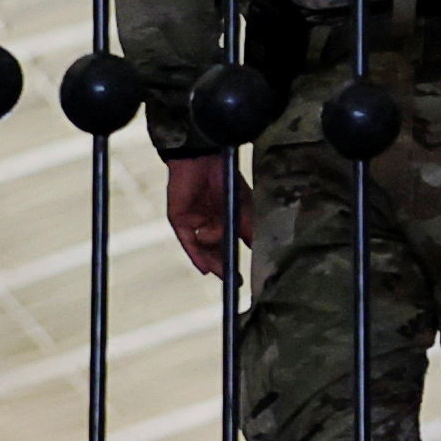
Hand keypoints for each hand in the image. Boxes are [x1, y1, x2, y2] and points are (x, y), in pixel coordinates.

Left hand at [164, 154, 242, 276]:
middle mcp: (211, 222)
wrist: (202, 159)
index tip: (250, 274)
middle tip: (236, 281)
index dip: (239, 258)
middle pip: (217, 249)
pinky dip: (196, 256)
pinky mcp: (181, 221)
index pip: (232, 243)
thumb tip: (259, 247)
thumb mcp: (242, 203)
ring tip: (224, 272)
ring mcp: (195, 222)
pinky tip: (205, 269)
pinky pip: (189, 242)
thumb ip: (248, 226)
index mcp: (227, 217)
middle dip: (226, 266)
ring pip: (205, 248)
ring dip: (214, 260)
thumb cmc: (224, 176)